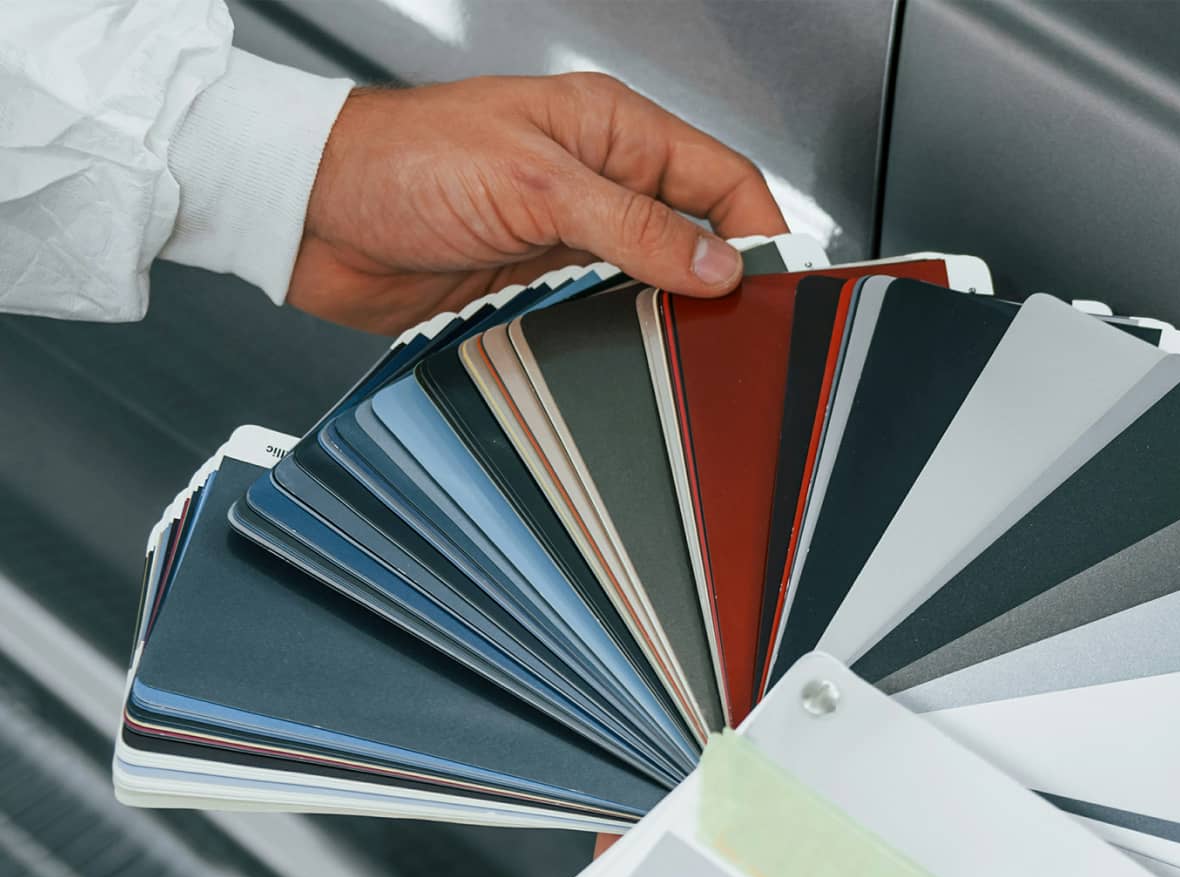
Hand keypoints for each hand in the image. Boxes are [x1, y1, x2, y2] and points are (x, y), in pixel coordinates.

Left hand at [289, 73, 786, 332]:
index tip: (779, 288)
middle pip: (696, 234)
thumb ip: (633, 226)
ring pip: (654, 282)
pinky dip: (623, 337)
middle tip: (740, 334)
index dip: (759, 230)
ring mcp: (571, 236)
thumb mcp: (534, 184)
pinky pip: (604, 315)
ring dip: (670, 316)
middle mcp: (597, 181)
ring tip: (691, 354)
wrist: (315, 215)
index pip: (721, 178)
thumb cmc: (402, 164)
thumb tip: (717, 264)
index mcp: (610, 130)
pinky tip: (632, 357)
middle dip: (722, 282)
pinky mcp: (540, 283)